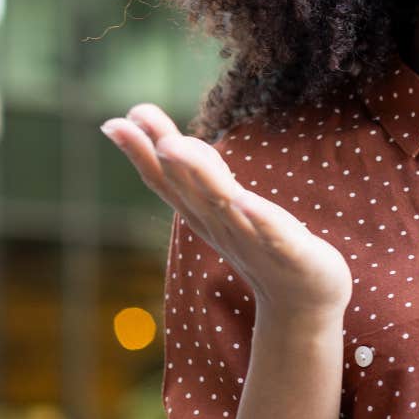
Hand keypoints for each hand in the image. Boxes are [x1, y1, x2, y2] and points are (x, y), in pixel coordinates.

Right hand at [102, 103, 352, 321]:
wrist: (305, 302)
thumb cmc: (265, 246)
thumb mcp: (228, 205)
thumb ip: (202, 175)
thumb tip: (168, 140)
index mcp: (206, 214)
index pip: (168, 180)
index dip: (141, 151)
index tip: (114, 121)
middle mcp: (222, 225)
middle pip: (186, 183)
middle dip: (160, 149)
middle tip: (135, 116)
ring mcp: (255, 240)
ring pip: (222, 202)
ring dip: (198, 172)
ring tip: (172, 144)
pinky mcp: (292, 254)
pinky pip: (273, 235)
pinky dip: (258, 217)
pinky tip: (244, 199)